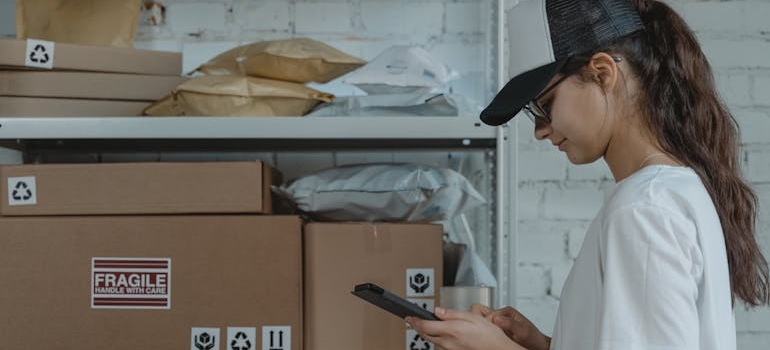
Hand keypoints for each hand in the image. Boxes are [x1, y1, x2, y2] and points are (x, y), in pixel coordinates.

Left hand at [406, 307, 526, 349]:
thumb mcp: (472, 317)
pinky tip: (437, 333)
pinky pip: (440, 344)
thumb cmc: (489, 335)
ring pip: (432, 340)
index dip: (414, 321)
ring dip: (425, 332)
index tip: (409, 316)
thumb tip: (437, 310)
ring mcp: (451, 349)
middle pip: (426, 335)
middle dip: (416, 327)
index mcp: (452, 330)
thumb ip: (452, 313)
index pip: (425, 326)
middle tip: (411, 320)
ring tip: (422, 325)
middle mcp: (449, 342)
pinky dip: (435, 337)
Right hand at [478, 305, 550, 349]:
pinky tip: (490, 339)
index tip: (490, 331)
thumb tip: (496, 318)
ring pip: (481, 319)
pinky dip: (484, 333)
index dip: (488, 323)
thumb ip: (510, 323)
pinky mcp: (495, 331)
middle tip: (487, 332)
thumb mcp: (523, 331)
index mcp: (507, 312)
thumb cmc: (533, 338)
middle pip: (480, 311)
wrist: (537, 347)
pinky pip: (484, 328)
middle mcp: (500, 315)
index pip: (488, 313)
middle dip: (481, 321)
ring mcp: (497, 323)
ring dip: (482, 327)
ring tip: (488, 336)